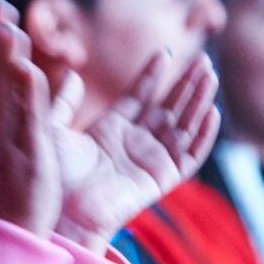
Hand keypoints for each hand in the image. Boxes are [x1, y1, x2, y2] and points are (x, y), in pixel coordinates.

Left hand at [55, 51, 219, 245]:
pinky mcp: (161, 179)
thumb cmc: (51, 176)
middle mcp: (134, 143)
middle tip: (203, 59)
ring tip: (210, 75)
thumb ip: (63, 101)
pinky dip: (203, 136)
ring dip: (199, 101)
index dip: (153, 74)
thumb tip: (71, 73)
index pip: (139, 96)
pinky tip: (211, 111)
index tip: (165, 52)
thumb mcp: (51, 128)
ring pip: (183, 125)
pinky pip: (189, 156)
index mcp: (110, 130)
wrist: (60, 211)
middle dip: (186, 83)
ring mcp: (149, 160)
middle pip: (168, 107)